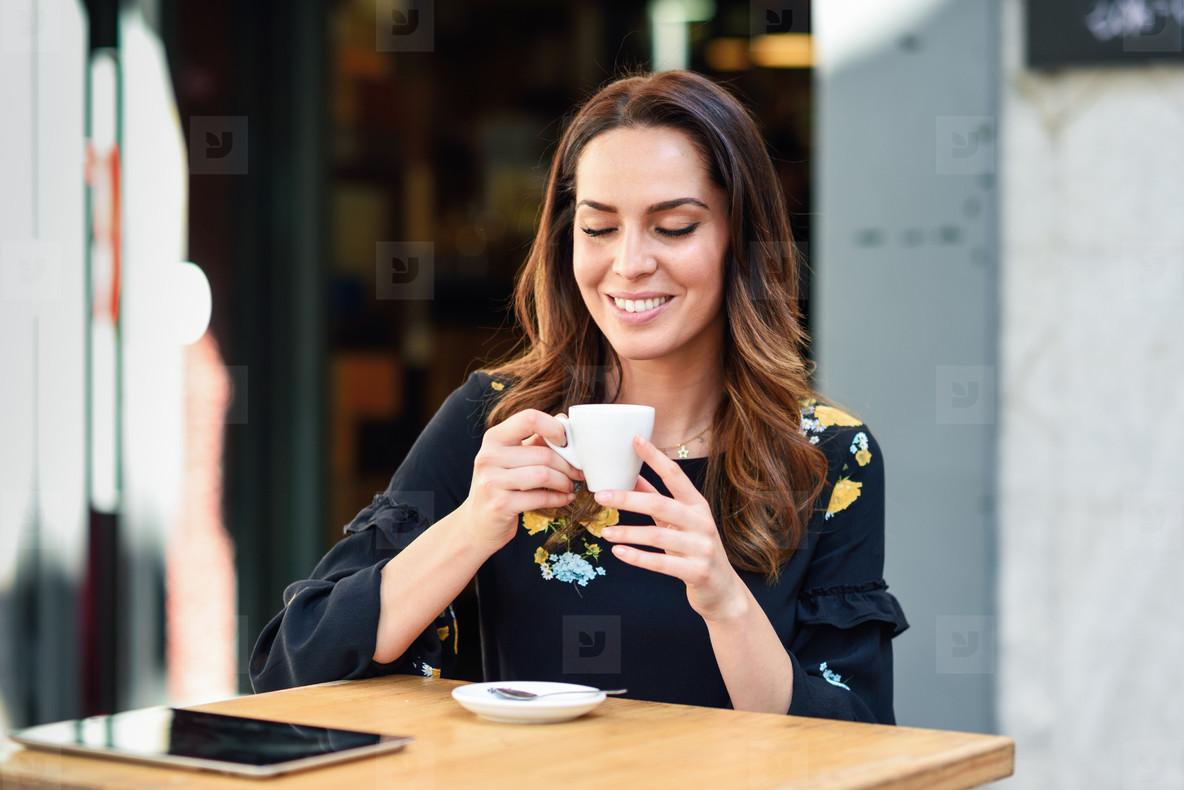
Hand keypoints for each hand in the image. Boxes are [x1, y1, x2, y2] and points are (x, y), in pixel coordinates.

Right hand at [461, 409, 583, 554]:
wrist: (477, 523)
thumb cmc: (501, 486)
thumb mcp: (511, 458)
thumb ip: (535, 440)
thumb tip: (563, 421)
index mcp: (494, 438)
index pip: (529, 418)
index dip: (554, 428)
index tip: (566, 442)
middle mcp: (489, 457)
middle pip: (543, 453)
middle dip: (568, 465)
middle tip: (578, 472)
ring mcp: (492, 481)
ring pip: (544, 475)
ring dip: (564, 482)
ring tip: (570, 486)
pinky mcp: (500, 505)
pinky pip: (540, 497)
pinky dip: (559, 498)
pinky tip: (565, 498)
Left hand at [593, 435, 747, 622]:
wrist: (723, 590)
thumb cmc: (696, 550)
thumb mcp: (681, 522)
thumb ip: (658, 500)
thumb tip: (632, 475)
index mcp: (698, 505)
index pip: (675, 475)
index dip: (655, 457)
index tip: (634, 440)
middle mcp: (702, 522)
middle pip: (660, 504)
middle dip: (628, 498)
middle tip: (601, 495)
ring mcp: (701, 547)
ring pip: (658, 535)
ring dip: (628, 532)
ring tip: (604, 531)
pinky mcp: (696, 571)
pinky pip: (661, 563)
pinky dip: (637, 557)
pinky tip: (618, 552)